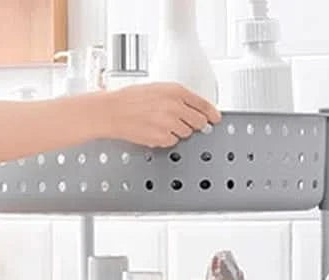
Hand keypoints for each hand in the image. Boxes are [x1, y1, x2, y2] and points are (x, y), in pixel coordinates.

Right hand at [102, 83, 221, 147]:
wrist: (113, 111)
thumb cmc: (131, 99)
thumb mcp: (158, 89)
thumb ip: (177, 97)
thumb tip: (192, 107)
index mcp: (176, 91)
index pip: (203, 104)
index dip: (211, 113)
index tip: (215, 118)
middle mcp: (175, 107)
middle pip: (199, 122)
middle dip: (194, 124)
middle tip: (183, 122)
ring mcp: (170, 124)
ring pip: (186, 133)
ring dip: (178, 131)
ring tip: (161, 123)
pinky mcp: (162, 138)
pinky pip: (173, 142)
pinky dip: (166, 139)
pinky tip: (155, 130)